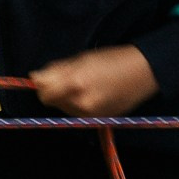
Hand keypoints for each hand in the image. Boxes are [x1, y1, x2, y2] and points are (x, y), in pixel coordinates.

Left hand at [30, 44, 157, 116]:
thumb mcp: (81, 59)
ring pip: (63, 108)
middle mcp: (81, 102)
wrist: (144, 72)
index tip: (45, 76)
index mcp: (76, 83)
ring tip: (82, 84)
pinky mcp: (98, 120)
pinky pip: (77, 114)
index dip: (42, 83)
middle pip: (51, 101)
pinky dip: (77, 104)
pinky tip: (90, 93)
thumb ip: (56, 70)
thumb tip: (35, 77)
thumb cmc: (112, 59)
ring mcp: (91, 114)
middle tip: (67, 77)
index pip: (43, 91)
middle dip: (53, 90)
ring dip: (65, 98)